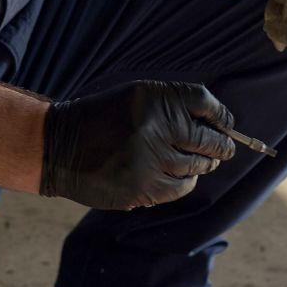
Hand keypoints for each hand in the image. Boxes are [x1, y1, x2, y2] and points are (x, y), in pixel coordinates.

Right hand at [39, 81, 238, 209]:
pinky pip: (180, 188)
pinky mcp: (142, 189)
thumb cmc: (103, 118)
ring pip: (197, 166)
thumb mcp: (136, 97)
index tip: (227, 124)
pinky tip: (183, 177)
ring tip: (204, 162)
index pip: (205, 105)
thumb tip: (216, 123)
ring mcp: (149, 162)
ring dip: (204, 164)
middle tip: (227, 149)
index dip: (222, 116)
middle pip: (208, 140)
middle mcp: (155, 129)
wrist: (59, 147)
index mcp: (154, 100)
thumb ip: (173, 105)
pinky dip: (187, 183)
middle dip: (221, 146)